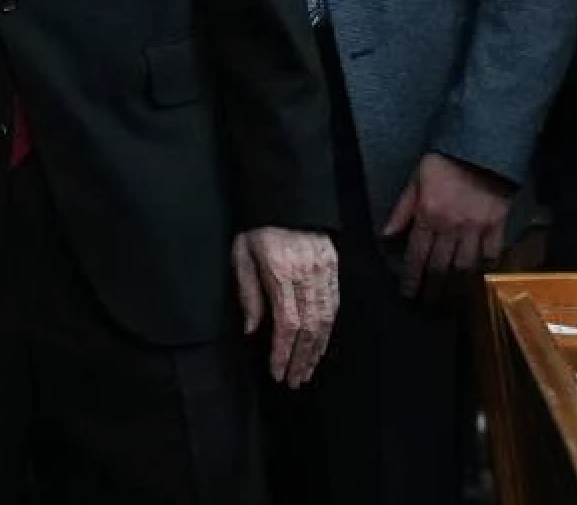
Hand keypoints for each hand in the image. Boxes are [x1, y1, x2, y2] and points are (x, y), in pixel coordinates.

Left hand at [232, 226, 337, 388]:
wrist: (285, 196)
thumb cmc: (258, 226)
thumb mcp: (242, 254)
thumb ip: (248, 292)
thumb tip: (252, 329)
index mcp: (281, 271)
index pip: (286, 323)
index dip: (283, 352)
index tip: (278, 372)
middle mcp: (307, 273)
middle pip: (308, 327)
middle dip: (301, 358)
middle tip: (293, 380)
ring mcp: (324, 269)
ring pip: (325, 318)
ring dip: (316, 348)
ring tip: (307, 369)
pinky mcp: (334, 265)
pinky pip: (334, 303)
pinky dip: (328, 328)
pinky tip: (321, 344)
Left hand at [381, 152, 514, 299]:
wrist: (482, 143)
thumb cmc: (444, 161)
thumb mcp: (416, 180)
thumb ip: (402, 209)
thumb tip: (385, 236)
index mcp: (428, 216)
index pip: (417, 256)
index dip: (412, 279)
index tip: (408, 295)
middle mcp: (451, 227)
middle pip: (440, 268)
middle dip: (433, 291)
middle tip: (429, 308)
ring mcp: (477, 228)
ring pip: (465, 268)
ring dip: (457, 289)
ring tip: (452, 305)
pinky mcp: (498, 225)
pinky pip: (492, 254)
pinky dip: (486, 270)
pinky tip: (480, 282)